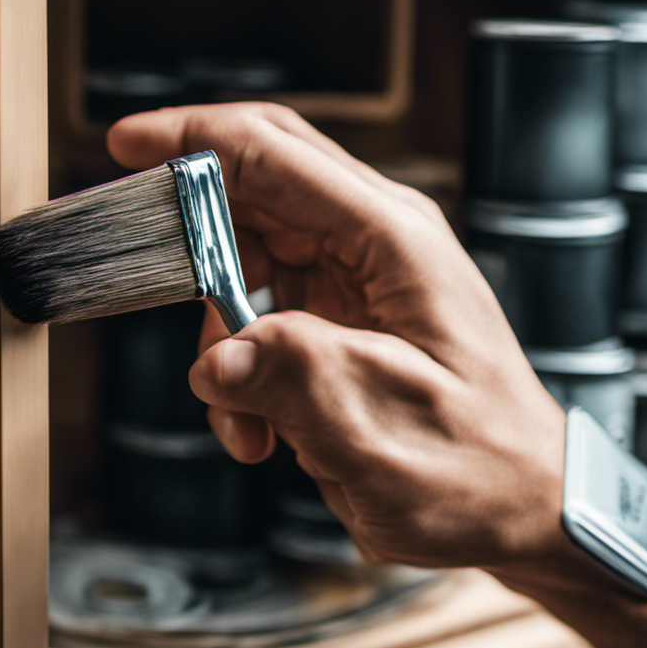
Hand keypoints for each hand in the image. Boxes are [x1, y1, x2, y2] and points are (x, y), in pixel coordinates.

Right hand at [108, 103, 566, 575]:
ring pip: (247, 260)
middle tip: (149, 280)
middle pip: (255, 192)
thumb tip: (215, 359)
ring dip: (219, 333)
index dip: (193, 139)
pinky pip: (262, 314)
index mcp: (393, 240)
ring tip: (241, 416)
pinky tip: (261, 427)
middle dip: (193, 239)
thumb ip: (290, 379)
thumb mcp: (379, 430)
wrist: (520, 508)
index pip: (275, 154)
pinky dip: (240, 365)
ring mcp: (359, 279)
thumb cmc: (478, 470)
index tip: (126, 144)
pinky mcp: (344, 320)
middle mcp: (376, 243)